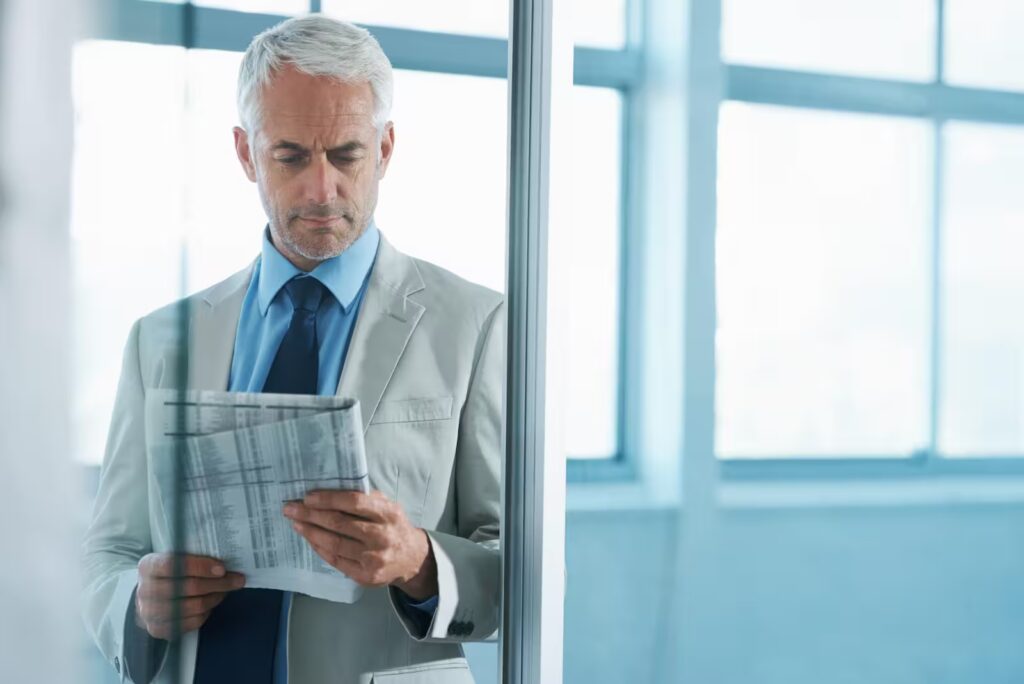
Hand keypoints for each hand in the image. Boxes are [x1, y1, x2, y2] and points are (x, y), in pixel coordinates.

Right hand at [134, 553, 245, 639]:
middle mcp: (145, 590)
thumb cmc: (169, 573)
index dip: (200, 566)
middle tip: (238, 579)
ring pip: (194, 606)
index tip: (222, 568)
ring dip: (215, 597)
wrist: (149, 596)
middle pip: (189, 587)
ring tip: (226, 590)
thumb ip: (194, 556)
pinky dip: (207, 612)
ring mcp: (150, 613)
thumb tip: (227, 559)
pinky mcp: (159, 629)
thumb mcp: (174, 558)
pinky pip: (192, 622)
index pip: (174, 565)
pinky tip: (212, 602)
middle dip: (218, 583)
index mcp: (148, 566)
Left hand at [283, 490, 437, 599]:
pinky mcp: (365, 575)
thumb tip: (330, 491)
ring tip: (296, 522)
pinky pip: (336, 560)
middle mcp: (382, 536)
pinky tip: (310, 538)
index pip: (355, 503)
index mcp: (388, 514)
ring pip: (334, 543)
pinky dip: (319, 547)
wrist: (411, 559)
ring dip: (311, 531)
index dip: (329, 499)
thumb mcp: (388, 506)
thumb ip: (366, 498)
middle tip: (291, 508)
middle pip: (340, 524)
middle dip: (311, 514)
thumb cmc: (393, 526)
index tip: (308, 496)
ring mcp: (373, 559)